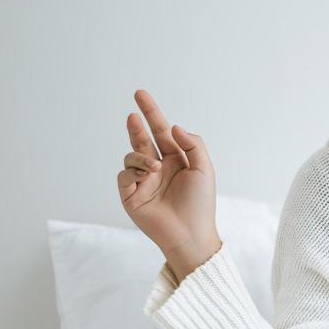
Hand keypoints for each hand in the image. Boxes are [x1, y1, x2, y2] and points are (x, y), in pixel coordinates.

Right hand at [117, 89, 221, 277]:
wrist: (190, 234)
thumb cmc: (200, 203)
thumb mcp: (204, 169)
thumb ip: (192, 144)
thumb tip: (173, 126)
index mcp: (176, 160)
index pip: (161, 131)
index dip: (151, 113)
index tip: (140, 94)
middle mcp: (158, 167)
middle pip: (142, 139)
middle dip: (136, 125)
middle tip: (133, 113)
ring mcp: (143, 180)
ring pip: (131, 155)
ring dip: (140, 155)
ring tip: (153, 166)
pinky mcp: (130, 194)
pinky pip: (124, 174)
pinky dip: (134, 171)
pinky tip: (146, 176)